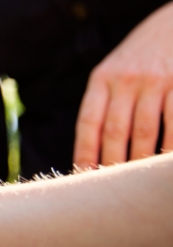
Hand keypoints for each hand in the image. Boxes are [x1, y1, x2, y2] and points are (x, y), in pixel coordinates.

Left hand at [74, 1, 172, 168]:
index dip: (84, 151)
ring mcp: (156, 80)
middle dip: (112, 164)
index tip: (82, 175)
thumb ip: (105, 101)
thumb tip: (93, 147)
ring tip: (137, 182)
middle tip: (111, 191)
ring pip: (146, 132)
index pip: (88, 121)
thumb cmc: (142, 55)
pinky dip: (170, 146)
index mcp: (102, 78)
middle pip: (115, 132)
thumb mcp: (116, 70)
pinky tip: (164, 163)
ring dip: (141, 162)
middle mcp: (126, 79)